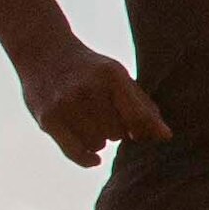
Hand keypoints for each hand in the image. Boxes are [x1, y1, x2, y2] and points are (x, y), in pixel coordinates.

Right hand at [23, 41, 171, 165]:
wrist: (43, 50)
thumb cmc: (91, 70)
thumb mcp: (119, 78)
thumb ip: (143, 107)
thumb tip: (166, 137)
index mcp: (111, 75)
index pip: (138, 116)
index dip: (142, 129)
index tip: (137, 130)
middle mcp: (88, 89)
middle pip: (118, 134)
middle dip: (117, 131)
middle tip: (107, 119)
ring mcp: (66, 104)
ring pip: (98, 144)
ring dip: (99, 140)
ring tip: (92, 124)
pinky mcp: (48, 119)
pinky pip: (75, 153)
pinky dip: (87, 158)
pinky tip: (94, 158)